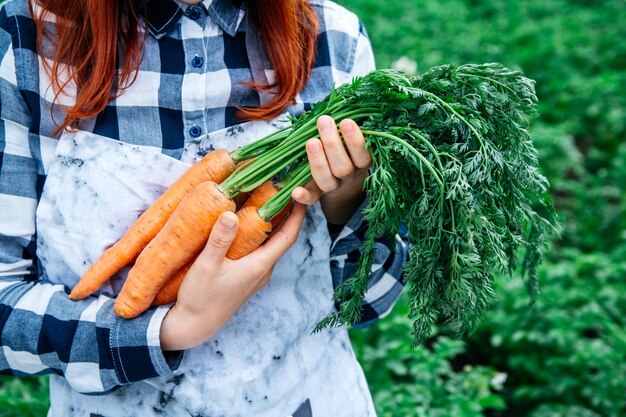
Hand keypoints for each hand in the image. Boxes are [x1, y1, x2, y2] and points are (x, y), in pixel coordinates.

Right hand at [160, 204, 305, 350]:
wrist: (193, 325)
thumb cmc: (201, 297)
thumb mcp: (207, 265)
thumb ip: (220, 239)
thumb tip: (231, 214)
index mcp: (260, 266)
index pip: (288, 236)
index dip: (298, 214)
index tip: (302, 194)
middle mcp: (263, 270)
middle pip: (282, 238)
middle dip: (286, 214)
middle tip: (283, 189)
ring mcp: (255, 275)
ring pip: (270, 245)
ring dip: (272, 224)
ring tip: (267, 200)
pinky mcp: (246, 278)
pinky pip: (259, 251)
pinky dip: (259, 234)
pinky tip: (247, 224)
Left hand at [292, 115, 371, 224]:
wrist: (345, 184)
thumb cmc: (347, 151)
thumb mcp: (352, 140)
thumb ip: (347, 127)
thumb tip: (338, 103)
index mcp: (361, 163)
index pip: (362, 156)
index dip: (355, 141)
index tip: (346, 121)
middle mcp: (349, 177)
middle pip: (343, 167)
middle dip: (333, 144)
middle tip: (324, 121)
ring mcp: (333, 187)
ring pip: (328, 181)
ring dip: (318, 161)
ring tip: (311, 141)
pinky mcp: (318, 195)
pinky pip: (312, 199)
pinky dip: (304, 197)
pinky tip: (296, 191)